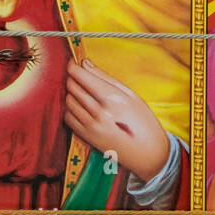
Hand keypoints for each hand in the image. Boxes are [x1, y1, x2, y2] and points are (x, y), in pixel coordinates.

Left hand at [65, 59, 169, 181]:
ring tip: (83, 90)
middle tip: (80, 74)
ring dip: (72, 92)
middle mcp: (98, 111)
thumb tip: (86, 63)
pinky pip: (67, 116)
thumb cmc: (144, 121)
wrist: (147, 153)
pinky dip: (70, 108)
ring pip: (68, 100)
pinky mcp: (85, 136)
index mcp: (112, 98)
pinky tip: (81, 106)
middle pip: (73, 86)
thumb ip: (106, 78)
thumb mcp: (132, 95)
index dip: (73, 66)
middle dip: (73, 77)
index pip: (82, 76)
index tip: (74, 61)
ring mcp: (90, 125)